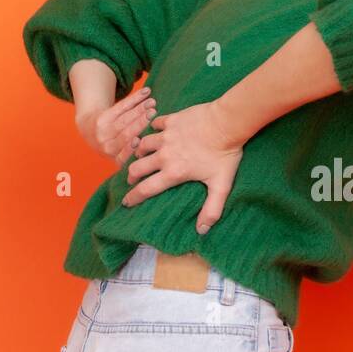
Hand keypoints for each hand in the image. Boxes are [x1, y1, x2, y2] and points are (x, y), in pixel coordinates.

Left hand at [77, 85, 157, 163]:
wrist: (91, 134)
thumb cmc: (117, 146)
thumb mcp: (124, 157)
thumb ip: (136, 155)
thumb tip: (156, 151)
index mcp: (115, 159)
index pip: (124, 154)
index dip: (130, 148)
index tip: (139, 140)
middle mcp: (106, 147)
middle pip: (125, 133)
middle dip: (140, 122)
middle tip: (153, 113)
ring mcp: (103, 132)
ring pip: (124, 118)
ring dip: (139, 108)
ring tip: (152, 102)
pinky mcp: (102, 117)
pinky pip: (120, 106)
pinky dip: (134, 98)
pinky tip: (145, 92)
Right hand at [121, 100, 243, 234]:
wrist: (226, 123)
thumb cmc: (224, 155)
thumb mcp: (221, 186)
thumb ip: (211, 210)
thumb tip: (202, 231)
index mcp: (173, 173)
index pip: (146, 189)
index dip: (133, 197)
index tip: (126, 202)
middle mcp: (164, 155)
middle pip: (137, 167)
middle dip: (131, 175)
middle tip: (132, 179)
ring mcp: (166, 136)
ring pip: (143, 145)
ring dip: (140, 151)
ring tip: (141, 155)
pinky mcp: (172, 120)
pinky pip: (156, 124)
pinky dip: (154, 128)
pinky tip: (157, 129)